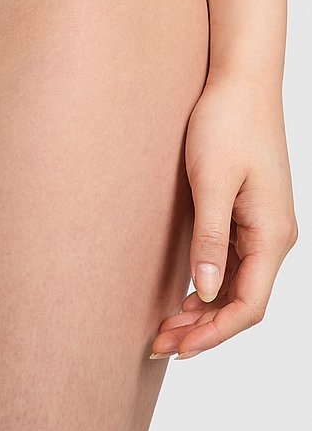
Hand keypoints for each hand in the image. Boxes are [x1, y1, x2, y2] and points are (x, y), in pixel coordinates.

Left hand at [150, 72, 297, 359]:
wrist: (240, 81)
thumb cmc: (226, 123)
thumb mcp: (210, 182)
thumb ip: (209, 239)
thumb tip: (203, 293)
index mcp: (271, 235)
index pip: (248, 305)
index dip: (213, 334)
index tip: (176, 348)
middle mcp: (273, 237)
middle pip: (242, 302)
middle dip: (203, 329)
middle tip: (158, 344)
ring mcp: (263, 227)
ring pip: (236, 286)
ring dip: (203, 311)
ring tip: (163, 328)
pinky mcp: (248, 214)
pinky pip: (232, 265)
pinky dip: (207, 286)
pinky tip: (180, 295)